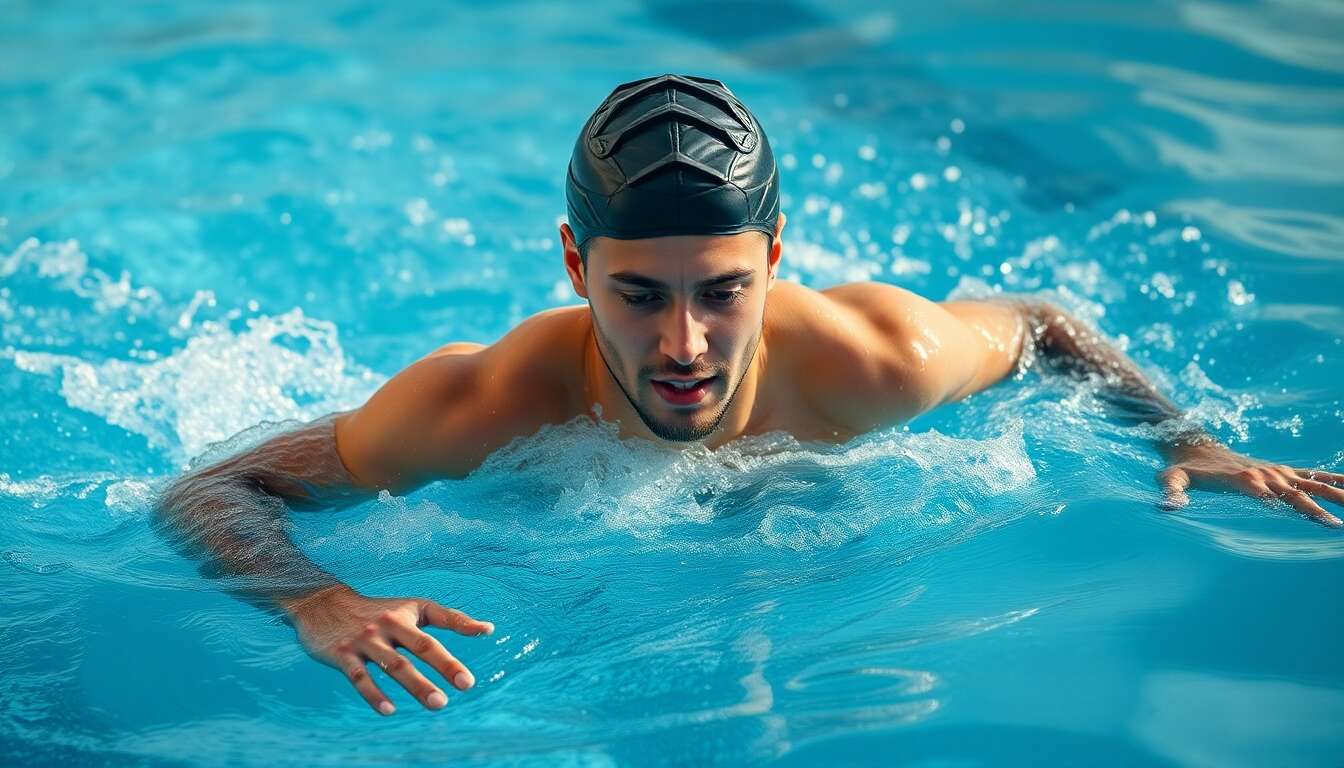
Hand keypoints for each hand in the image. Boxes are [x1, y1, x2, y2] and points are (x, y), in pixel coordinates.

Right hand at [282, 585, 494, 714]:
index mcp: (407, 613)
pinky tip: (389, 710)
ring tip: (439, 703)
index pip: (441, 617)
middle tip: (466, 684)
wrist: (321, 603)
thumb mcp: (411, 608)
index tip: (486, 632)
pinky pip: (360, 678)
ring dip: (417, 685)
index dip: (464, 624)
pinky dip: (375, 695)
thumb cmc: (378, 610)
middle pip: (421, 645)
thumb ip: (449, 618)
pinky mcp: (343, 655)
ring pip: (395, 665)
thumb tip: (489, 628)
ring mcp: (366, 640)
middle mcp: (389, 624)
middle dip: (445, 664)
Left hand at [1157, 443, 1343, 526]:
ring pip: (1314, 483)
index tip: (1298, 515)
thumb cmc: (1182, 469)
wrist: (1196, 448)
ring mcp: (1277, 472)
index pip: (1265, 495)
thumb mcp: (1171, 479)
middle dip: (1316, 508)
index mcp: (1242, 480)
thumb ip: (1171, 493)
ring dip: (1337, 494)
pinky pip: (1316, 474)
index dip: (1280, 504)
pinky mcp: (1284, 471)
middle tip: (1335, 526)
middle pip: (1296, 493)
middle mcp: (1265, 475)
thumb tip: (1166, 507)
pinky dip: (1337, 478)